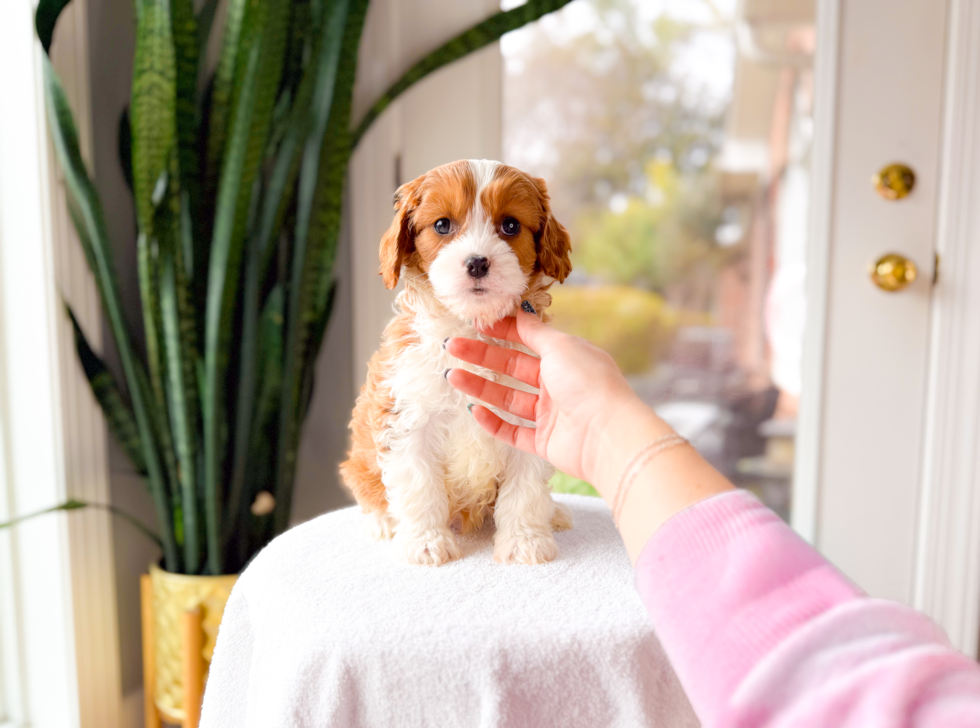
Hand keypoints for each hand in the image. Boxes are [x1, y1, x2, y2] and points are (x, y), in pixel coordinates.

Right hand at [445, 312, 667, 486]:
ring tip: (453, 376)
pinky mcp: (545, 442)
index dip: (502, 331)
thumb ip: (535, 332)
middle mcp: (558, 384)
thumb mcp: (561, 346)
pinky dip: (494, 422)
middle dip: (483, 357)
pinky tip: (475, 410)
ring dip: (481, 387)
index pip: (528, 340)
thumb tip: (520, 311)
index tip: (476, 324)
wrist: (607, 434)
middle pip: (513, 368)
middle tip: (453, 348)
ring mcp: (551, 414)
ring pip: (509, 398)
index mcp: (566, 357)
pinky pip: (514, 431)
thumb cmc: (588, 382)